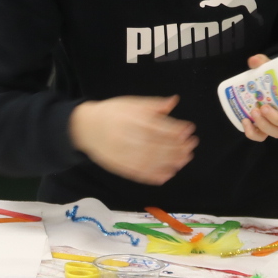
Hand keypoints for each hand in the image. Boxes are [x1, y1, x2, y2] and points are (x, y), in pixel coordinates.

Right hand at [70, 96, 196, 184]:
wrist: (86, 128)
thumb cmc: (112, 113)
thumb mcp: (131, 103)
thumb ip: (153, 104)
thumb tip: (174, 101)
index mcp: (131, 119)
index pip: (158, 126)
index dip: (176, 129)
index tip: (189, 129)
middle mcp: (128, 137)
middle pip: (157, 145)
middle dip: (177, 147)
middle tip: (192, 145)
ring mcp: (124, 154)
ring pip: (151, 161)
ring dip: (171, 162)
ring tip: (184, 160)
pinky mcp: (120, 166)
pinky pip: (139, 173)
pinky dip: (155, 176)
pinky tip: (168, 174)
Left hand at [238, 55, 277, 141]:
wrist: (260, 87)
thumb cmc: (272, 79)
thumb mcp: (269, 68)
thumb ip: (263, 63)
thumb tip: (253, 60)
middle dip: (277, 119)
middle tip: (264, 107)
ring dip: (266, 125)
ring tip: (254, 111)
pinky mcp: (264, 129)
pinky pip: (261, 137)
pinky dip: (253, 133)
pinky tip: (245, 121)